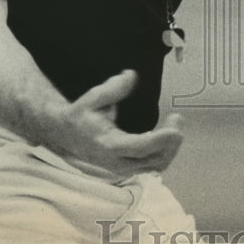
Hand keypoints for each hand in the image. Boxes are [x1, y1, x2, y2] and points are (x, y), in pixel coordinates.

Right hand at [50, 70, 184, 176]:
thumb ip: (113, 88)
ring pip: (157, 165)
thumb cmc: (81, 115)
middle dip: (171, 141)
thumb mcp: (93, 98)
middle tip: (177, 118)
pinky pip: (154, 165)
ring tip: (174, 123)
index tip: (176, 129)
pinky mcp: (128, 167)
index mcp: (109, 145)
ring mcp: (124, 167)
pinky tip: (166, 134)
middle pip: (154, 159)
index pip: (140, 148)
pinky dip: (165, 151)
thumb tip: (130, 76)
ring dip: (170, 147)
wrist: (66, 135)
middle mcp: (118, 161)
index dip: (161, 140)